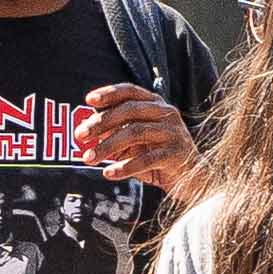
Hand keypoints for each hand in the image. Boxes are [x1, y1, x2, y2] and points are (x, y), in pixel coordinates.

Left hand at [76, 83, 198, 194]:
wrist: (193, 181)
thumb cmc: (159, 158)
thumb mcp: (136, 142)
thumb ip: (117, 132)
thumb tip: (86, 129)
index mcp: (156, 105)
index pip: (131, 92)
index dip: (109, 93)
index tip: (88, 100)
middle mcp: (167, 114)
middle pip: (130, 111)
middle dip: (101, 122)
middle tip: (79, 136)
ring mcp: (173, 133)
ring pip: (136, 133)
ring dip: (108, 146)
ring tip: (88, 158)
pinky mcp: (176, 155)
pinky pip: (146, 159)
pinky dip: (125, 167)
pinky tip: (108, 173)